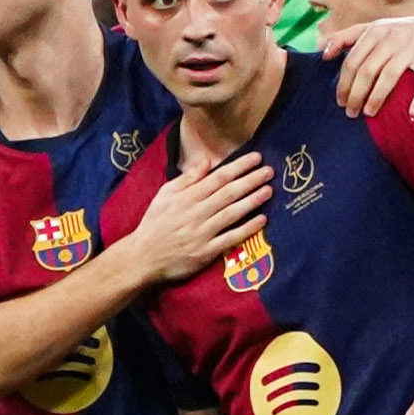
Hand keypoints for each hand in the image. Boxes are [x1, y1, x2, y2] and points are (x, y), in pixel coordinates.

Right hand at [122, 147, 271, 281]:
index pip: (218, 178)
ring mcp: (202, 233)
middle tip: (270, 171)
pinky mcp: (206, 252)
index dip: (239, 167)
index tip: (256, 158)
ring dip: (252, 201)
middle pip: (229, 193)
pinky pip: (230, 238)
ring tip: (269, 190)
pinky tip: (261, 220)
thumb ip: (188, 178)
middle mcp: (196, 213)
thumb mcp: (165, 194)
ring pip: (232, 213)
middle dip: (251, 180)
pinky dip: (246, 229)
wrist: (143, 256)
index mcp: (187, 197)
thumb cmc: (155, 223)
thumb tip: (207, 160)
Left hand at [324, 13, 413, 117]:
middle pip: (367, 70)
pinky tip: (413, 114)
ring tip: (369, 113)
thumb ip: (345, 38)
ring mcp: (412, 47)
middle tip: (351, 112)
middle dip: (356, 94)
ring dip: (377, 97)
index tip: (340, 102)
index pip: (352, 60)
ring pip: (389, 75)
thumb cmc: (393, 36)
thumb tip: (322, 53)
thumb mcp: (370, 31)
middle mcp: (392, 37)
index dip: (344, 83)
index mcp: (375, 31)